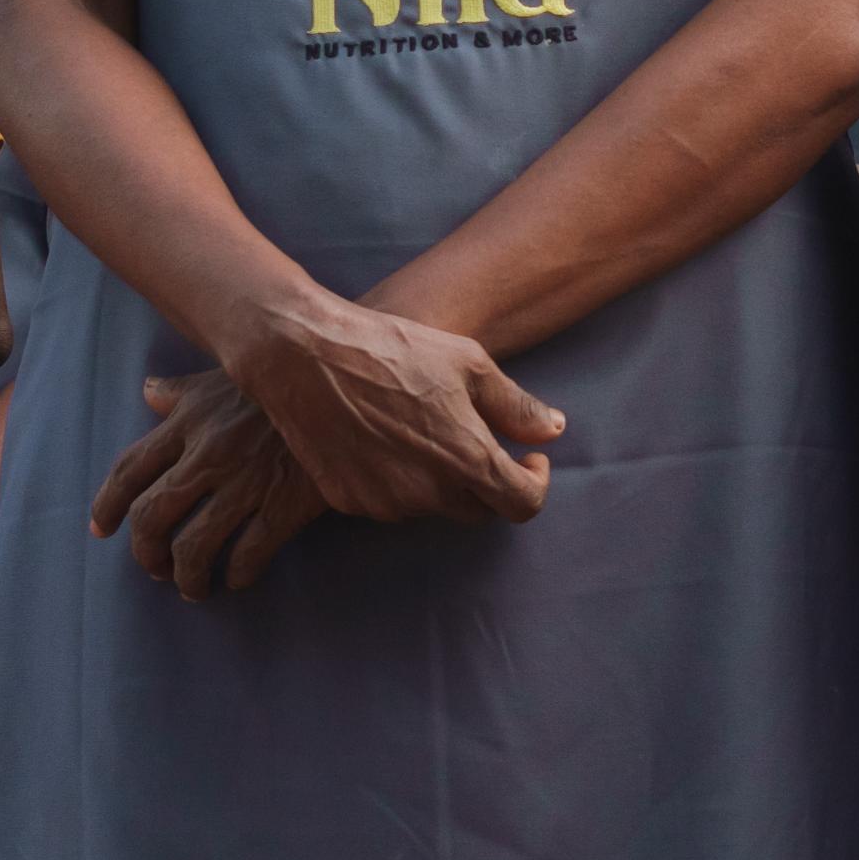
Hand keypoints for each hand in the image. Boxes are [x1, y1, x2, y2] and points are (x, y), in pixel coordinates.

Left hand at [93, 367, 339, 598]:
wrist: (343, 388)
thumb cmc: (280, 381)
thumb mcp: (223, 377)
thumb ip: (182, 391)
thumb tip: (148, 392)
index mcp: (189, 422)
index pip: (129, 469)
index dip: (108, 505)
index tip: (101, 531)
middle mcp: (208, 455)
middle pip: (153, 516)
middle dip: (145, 552)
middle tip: (153, 568)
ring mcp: (245, 482)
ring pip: (194, 545)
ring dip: (186, 575)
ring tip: (192, 586)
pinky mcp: (284, 504)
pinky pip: (249, 553)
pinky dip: (237, 574)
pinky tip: (236, 579)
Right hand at [213, 289, 561, 530]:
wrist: (305, 357)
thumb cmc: (392, 349)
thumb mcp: (469, 363)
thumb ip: (516, 406)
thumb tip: (553, 431)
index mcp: (467, 458)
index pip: (523, 504)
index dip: (535, 483)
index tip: (528, 458)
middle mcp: (429, 492)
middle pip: (479, 510)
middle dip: (488, 483)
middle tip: (476, 440)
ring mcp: (386, 502)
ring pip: (432, 506)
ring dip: (440, 481)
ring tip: (422, 429)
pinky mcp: (349, 502)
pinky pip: (389, 503)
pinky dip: (398, 481)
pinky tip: (385, 440)